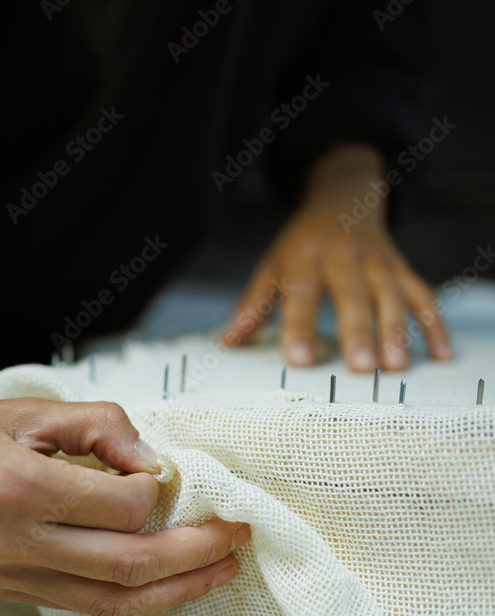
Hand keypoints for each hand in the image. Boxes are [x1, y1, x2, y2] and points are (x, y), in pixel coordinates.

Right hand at [0, 395, 249, 615]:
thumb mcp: (28, 409)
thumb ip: (100, 426)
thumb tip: (154, 462)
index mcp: (18, 484)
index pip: (123, 504)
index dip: (159, 490)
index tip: (167, 476)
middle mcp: (14, 541)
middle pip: (129, 564)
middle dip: (196, 554)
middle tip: (236, 537)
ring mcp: (9, 576)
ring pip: (112, 600)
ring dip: (176, 589)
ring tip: (220, 572)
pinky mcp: (5, 594)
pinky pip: (83, 607)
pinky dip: (131, 598)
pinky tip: (164, 584)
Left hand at [222, 144, 452, 370]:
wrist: (343, 196)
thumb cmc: (302, 243)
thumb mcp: (272, 266)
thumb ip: (253, 305)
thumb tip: (227, 342)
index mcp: (305, 256)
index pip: (301, 294)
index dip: (299, 327)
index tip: (299, 360)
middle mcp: (344, 256)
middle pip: (353, 297)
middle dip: (359, 332)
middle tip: (363, 367)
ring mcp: (377, 261)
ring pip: (391, 296)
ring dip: (397, 331)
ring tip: (397, 366)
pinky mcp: (401, 267)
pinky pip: (421, 295)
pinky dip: (434, 325)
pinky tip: (440, 355)